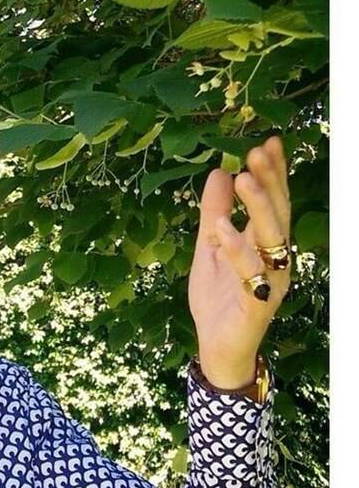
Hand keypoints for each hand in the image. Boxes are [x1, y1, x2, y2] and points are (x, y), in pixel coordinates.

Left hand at [188, 135, 291, 387]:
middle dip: (270, 182)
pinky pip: (249, 273)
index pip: (273, 202)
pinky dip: (237, 249)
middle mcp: (276, 258)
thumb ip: (213, 211)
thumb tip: (218, 171)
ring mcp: (269, 281)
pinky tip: (222, 228)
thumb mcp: (209, 246)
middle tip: (257, 152)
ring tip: (244, 178)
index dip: (274, 173)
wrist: (216, 346)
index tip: (269, 141)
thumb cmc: (218, 296)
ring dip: (257, 208)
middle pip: (277, 214)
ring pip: (271, 239)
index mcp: (266, 243)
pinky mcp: (256, 304)